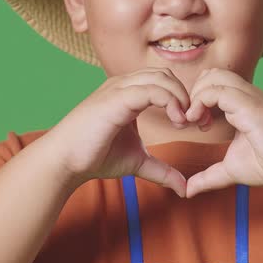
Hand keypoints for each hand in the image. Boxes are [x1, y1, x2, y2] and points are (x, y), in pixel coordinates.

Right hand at [45, 67, 193, 196]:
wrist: (65, 161)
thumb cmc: (94, 157)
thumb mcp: (137, 162)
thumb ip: (161, 170)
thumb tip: (183, 187)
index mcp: (128, 93)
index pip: (164, 82)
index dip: (184, 99)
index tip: (197, 123)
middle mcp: (123, 85)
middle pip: (166, 75)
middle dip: (188, 96)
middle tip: (198, 122)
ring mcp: (118, 88)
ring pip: (161, 78)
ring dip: (181, 97)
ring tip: (185, 122)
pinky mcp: (115, 98)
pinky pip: (151, 89)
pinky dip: (169, 101)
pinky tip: (176, 121)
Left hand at [181, 68, 262, 197]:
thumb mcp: (230, 170)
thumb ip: (208, 176)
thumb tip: (188, 191)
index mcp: (243, 104)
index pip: (214, 84)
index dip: (197, 99)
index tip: (194, 124)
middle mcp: (246, 95)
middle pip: (212, 74)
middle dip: (194, 92)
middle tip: (191, 120)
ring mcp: (249, 97)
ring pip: (214, 76)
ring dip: (197, 94)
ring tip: (195, 120)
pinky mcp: (250, 104)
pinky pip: (218, 90)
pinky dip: (202, 101)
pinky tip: (201, 123)